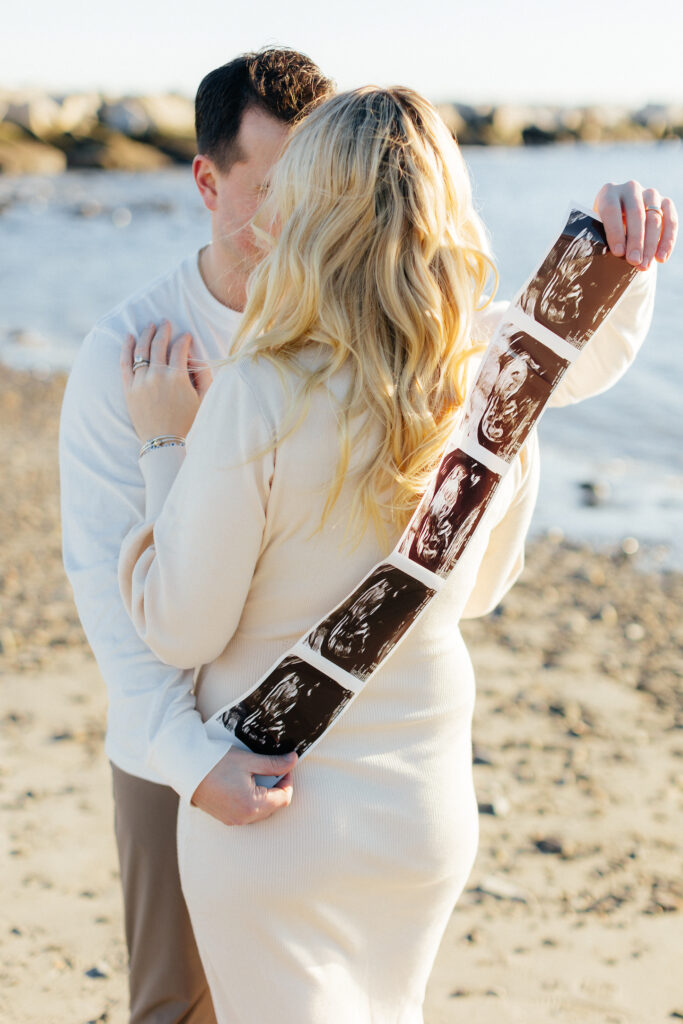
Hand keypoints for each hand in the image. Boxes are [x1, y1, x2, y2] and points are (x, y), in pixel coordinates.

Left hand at [120, 321, 212, 441]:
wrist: (163, 443)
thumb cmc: (187, 423)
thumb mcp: (203, 400)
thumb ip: (204, 376)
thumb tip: (197, 357)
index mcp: (177, 377)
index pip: (179, 348)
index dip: (184, 339)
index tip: (186, 337)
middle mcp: (157, 376)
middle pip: (159, 344)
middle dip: (163, 330)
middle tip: (166, 323)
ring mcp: (141, 382)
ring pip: (141, 350)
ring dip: (146, 334)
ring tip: (150, 325)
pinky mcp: (129, 389)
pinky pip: (125, 363)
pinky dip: (126, 348)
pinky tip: (129, 337)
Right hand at [191, 747, 297, 825]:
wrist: (187, 769)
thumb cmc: (216, 763)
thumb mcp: (249, 760)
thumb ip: (274, 763)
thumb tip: (293, 760)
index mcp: (252, 805)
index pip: (284, 798)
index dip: (287, 781)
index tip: (283, 766)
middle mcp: (244, 818)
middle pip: (274, 806)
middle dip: (276, 787)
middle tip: (270, 768)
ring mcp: (234, 820)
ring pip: (261, 810)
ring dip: (264, 794)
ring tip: (255, 774)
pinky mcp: (226, 818)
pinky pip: (248, 812)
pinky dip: (252, 799)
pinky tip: (244, 783)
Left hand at [593, 181, 677, 270]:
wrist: (621, 222)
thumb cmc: (604, 230)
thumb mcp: (598, 231)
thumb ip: (601, 238)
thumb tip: (610, 259)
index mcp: (608, 193)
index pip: (612, 209)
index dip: (615, 232)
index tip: (618, 253)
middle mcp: (630, 189)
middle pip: (636, 214)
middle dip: (636, 241)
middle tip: (634, 261)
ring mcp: (650, 194)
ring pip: (654, 218)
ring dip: (651, 244)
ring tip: (645, 265)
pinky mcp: (665, 202)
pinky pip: (671, 221)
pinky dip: (667, 241)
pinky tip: (661, 258)